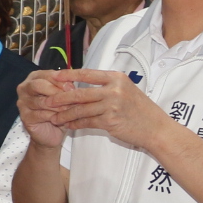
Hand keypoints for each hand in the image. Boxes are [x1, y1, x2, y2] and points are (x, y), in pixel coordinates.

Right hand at [17, 71, 70, 148]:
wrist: (51, 133)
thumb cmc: (58, 110)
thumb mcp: (64, 96)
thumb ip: (65, 87)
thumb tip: (71, 85)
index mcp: (34, 78)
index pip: (47, 74)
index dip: (60, 80)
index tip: (72, 87)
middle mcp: (25, 88)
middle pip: (38, 85)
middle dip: (56, 91)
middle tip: (70, 97)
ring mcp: (22, 103)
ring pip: (41, 101)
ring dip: (58, 106)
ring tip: (69, 109)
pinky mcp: (25, 117)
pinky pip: (40, 114)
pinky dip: (53, 116)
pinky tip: (61, 119)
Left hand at [40, 69, 179, 152]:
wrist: (156, 128)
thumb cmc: (141, 110)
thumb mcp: (127, 90)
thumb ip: (108, 86)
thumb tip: (85, 84)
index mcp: (117, 78)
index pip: (87, 74)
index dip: (68, 75)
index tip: (54, 76)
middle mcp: (114, 89)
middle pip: (80, 92)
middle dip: (61, 97)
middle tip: (47, 100)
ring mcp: (112, 105)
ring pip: (81, 109)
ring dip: (65, 114)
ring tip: (54, 117)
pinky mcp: (110, 121)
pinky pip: (87, 122)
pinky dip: (75, 124)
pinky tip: (68, 126)